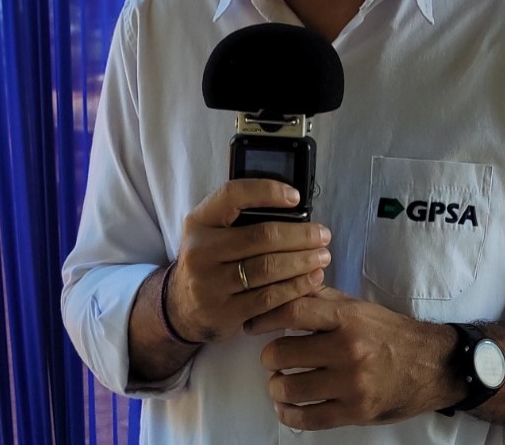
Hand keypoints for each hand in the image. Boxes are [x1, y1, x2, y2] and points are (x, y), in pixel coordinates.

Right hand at [166, 179, 331, 344]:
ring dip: (303, 262)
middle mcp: (200, 251)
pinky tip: (312, 279)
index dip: (267, 192)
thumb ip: (241, 217)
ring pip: (268, 268)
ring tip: (323, 257)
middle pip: (262, 236)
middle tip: (323, 235)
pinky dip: (296, 287)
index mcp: (199, 222)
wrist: (181, 306)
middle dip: (300, 235)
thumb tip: (295, 207)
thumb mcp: (213, 232)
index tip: (296, 196)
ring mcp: (209, 284)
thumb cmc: (211, 260)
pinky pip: (269, 297)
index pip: (232, 195)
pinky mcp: (224, 312)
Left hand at [247, 287, 463, 429]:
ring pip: (289, 388)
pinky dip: (289, 415)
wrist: (433, 366)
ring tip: (281, 383)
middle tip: (274, 359)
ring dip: (277, 387)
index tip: (252, 325)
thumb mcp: (362, 308)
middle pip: (282, 353)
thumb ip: (325, 298)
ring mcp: (351, 383)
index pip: (292, 311)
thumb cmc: (393, 334)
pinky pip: (307, 419)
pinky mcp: (355, 412)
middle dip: (270, 358)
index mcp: (348, 318)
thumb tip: (290, 284)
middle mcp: (348, 349)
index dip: (264, 318)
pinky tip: (287, 408)